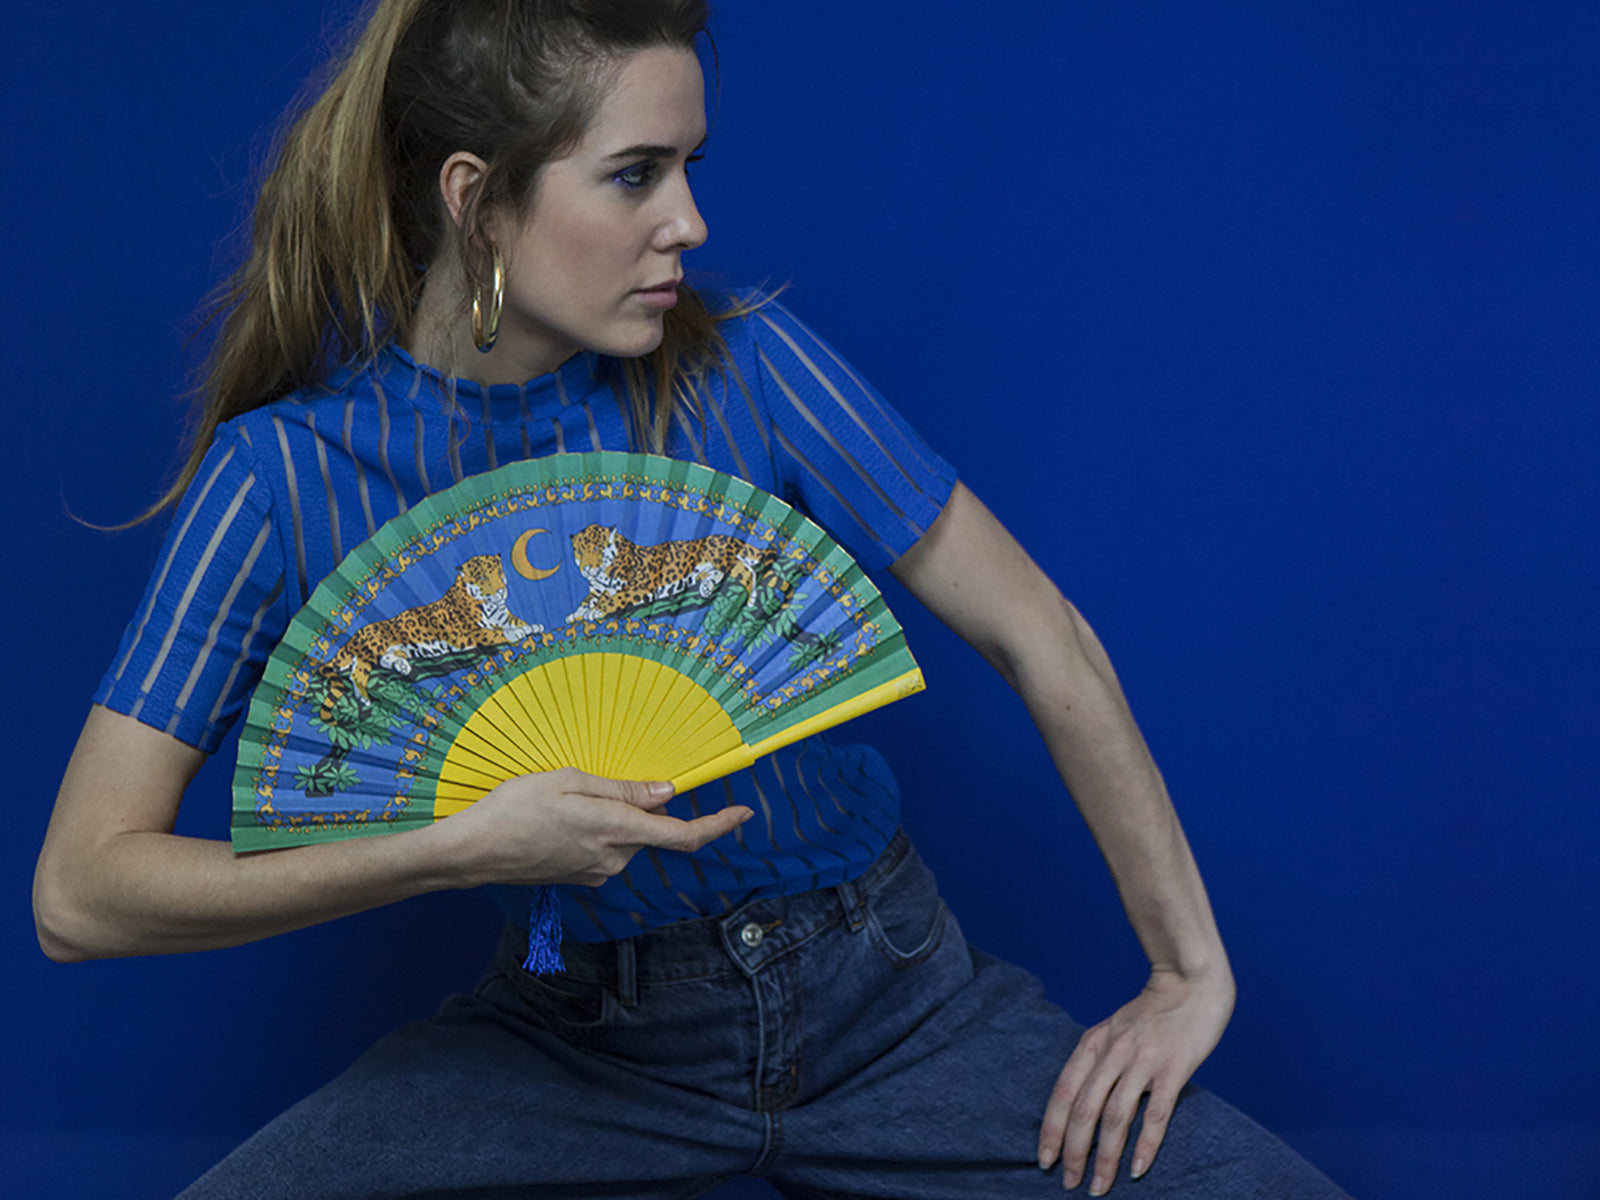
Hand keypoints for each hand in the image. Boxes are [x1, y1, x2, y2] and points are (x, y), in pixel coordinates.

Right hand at [436, 768, 752, 887]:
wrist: (473, 852)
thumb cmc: (515, 808)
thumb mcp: (570, 781)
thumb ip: (622, 791)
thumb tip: (666, 794)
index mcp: (616, 831)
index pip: (682, 835)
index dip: (718, 825)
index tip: (743, 813)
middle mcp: (613, 858)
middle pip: (649, 830)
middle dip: (639, 806)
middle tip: (594, 783)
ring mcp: (597, 872)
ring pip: (625, 837)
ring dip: (612, 816)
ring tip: (564, 800)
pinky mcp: (581, 877)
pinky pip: (605, 848)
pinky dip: (596, 830)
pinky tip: (559, 818)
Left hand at [1037, 965, 1234, 1192]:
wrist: (1190, 983)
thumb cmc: (1152, 1012)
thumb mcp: (1113, 1029)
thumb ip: (1098, 1060)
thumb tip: (1081, 1103)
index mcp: (1093, 1042)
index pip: (1063, 1092)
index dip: (1051, 1128)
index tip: (1045, 1159)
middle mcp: (1112, 1052)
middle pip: (1084, 1109)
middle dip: (1074, 1150)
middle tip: (1069, 1182)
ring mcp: (1143, 1061)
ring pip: (1115, 1117)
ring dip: (1104, 1156)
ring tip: (1098, 1186)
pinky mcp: (1173, 1069)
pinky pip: (1155, 1114)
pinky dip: (1145, 1144)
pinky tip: (1138, 1169)